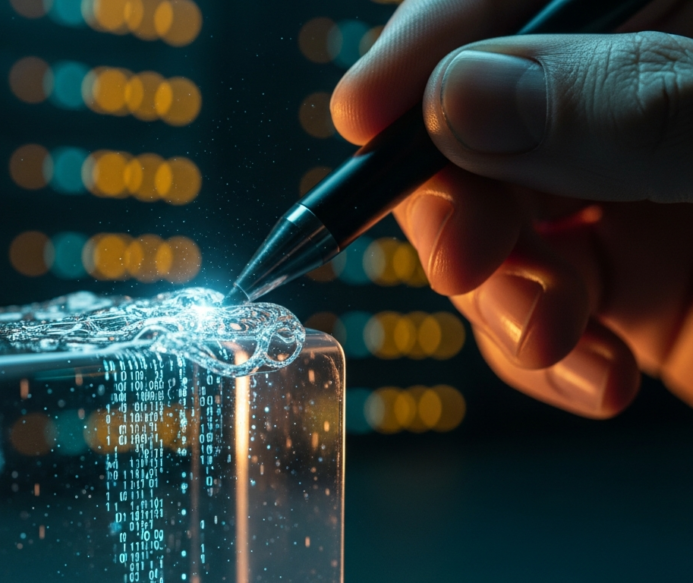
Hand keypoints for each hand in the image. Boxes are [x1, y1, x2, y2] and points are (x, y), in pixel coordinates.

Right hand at [331, 0, 692, 416]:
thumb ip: (628, 101)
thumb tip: (459, 100)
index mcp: (657, 18)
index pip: (499, 9)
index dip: (420, 55)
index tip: (364, 116)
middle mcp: (613, 106)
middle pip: (463, 129)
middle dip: (450, 204)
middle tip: (464, 258)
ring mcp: (615, 198)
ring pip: (479, 229)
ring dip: (494, 298)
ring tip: (552, 337)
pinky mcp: (622, 289)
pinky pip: (528, 314)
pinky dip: (539, 359)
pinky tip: (596, 376)